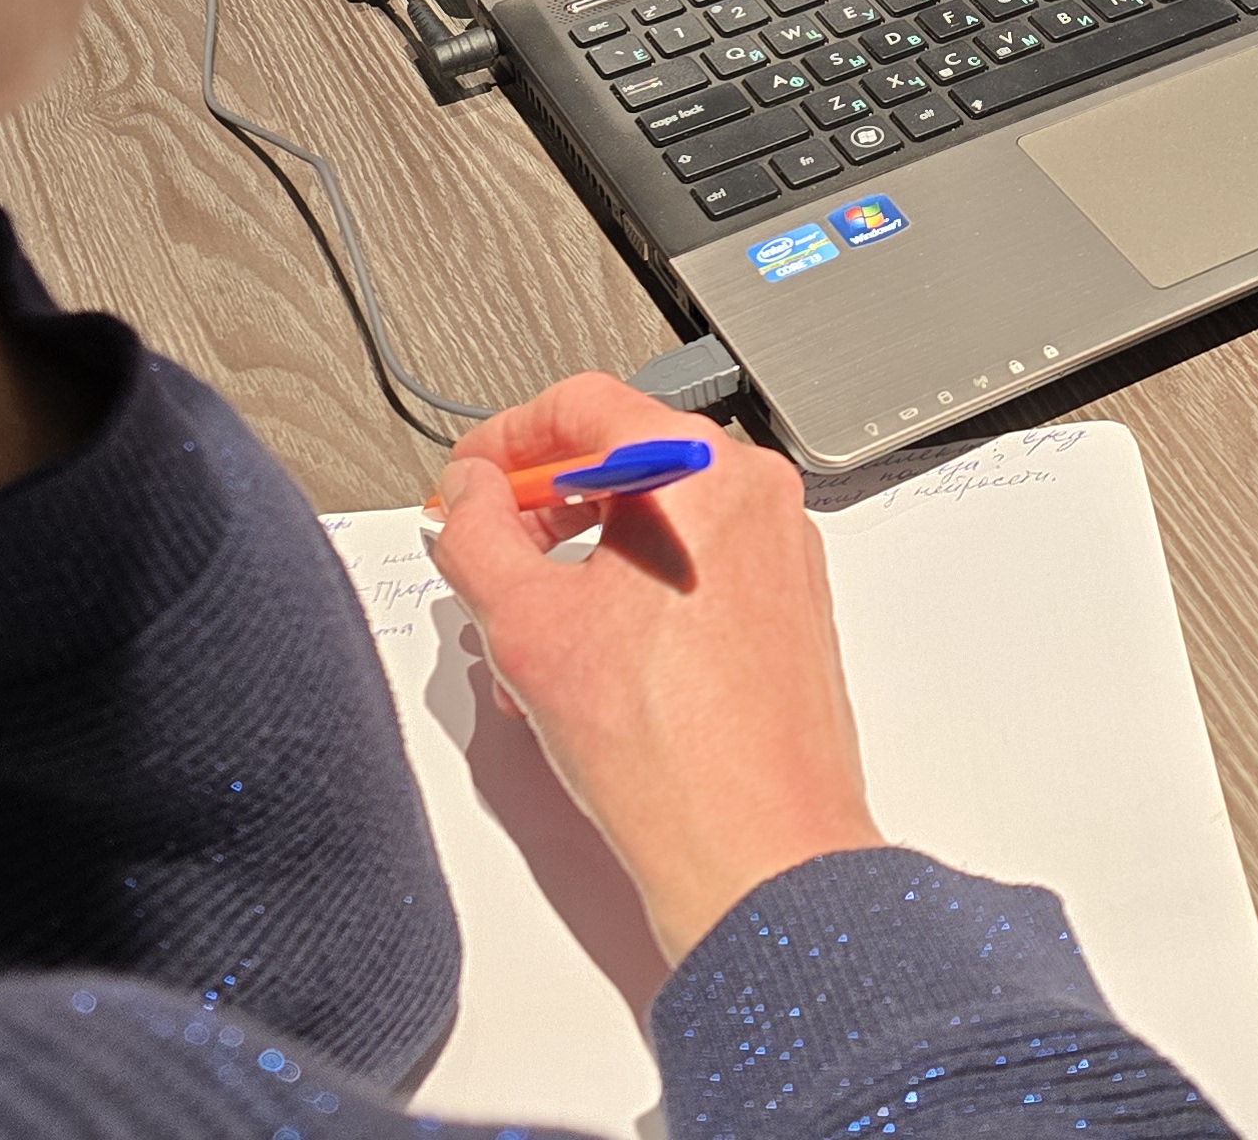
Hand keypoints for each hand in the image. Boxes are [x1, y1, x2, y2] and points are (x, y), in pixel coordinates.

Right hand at [428, 375, 881, 962]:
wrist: (759, 853)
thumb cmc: (673, 754)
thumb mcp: (525, 628)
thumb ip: (475, 537)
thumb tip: (467, 496)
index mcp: (702, 471)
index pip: (583, 404)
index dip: (504, 438)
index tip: (468, 478)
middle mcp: (756, 497)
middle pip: (624, 457)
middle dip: (540, 507)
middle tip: (488, 548)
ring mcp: (783, 554)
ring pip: (661, 518)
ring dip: (583, 557)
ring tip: (532, 626)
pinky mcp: (790, 610)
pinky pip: (699, 567)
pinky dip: (636, 592)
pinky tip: (591, 663)